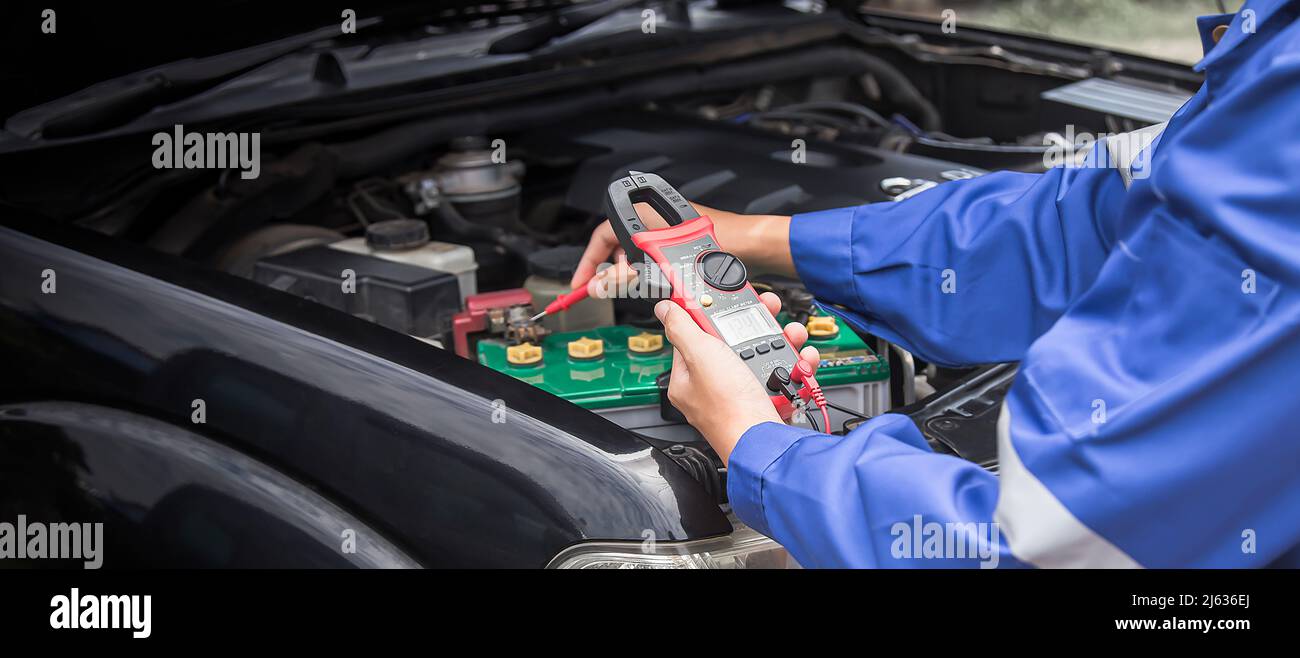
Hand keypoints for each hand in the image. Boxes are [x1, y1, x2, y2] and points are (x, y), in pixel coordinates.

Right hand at [571, 202, 795, 288]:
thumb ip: (629, 275)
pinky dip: (656, 277)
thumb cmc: (725, 241)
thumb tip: (600, 285)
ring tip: (641, 291)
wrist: (757, 247)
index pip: (603, 237)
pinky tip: (664, 289)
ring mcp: (671, 235)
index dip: (589, 261)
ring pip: (640, 259)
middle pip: (620, 249)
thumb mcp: (665, 263)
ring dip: (637, 277)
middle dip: (614, 271)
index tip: (581, 283)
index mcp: (647, 215)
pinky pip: (659, 263)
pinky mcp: (685, 247)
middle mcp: (657, 222)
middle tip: (612, 290)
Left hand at [655, 292, 819, 465]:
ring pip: (761, 355)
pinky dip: (794, 364)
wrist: (765, 442)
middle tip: (768, 309)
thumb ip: (682, 327)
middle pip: (731, 342)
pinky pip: (782, 374)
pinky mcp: (767, 400)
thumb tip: (665, 308)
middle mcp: (713, 387)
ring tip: (789, 336)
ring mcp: (742, 394)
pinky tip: (800, 360)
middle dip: (754, 324)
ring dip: (780, 341)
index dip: (710, 313)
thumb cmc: (729, 407)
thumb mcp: (700, 355)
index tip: (724, 295)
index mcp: (688, 378)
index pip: (693, 335)